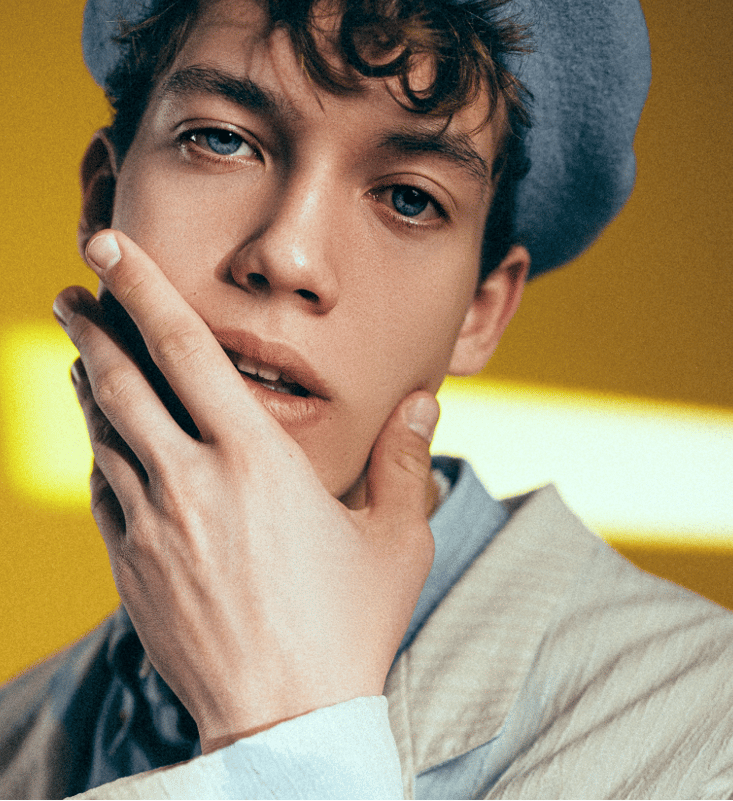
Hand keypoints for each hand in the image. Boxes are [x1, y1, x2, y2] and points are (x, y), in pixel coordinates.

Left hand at [53, 229, 437, 753]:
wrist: (285, 724)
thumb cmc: (348, 626)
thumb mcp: (396, 539)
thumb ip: (406, 459)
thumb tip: (424, 400)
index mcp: (256, 459)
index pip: (186, 350)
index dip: (143, 289)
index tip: (110, 246)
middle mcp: (192, 481)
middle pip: (122, 382)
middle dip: (92, 326)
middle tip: (71, 289)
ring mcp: (152, 526)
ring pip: (103, 434)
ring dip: (88, 383)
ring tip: (80, 349)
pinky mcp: (130, 569)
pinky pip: (103, 492)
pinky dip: (99, 452)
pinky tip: (103, 439)